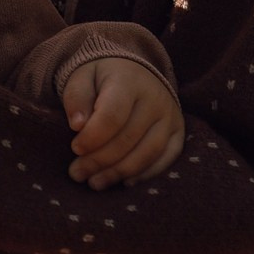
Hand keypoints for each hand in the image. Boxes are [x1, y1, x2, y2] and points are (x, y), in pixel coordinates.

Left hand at [64, 57, 183, 189]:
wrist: (133, 71)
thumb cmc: (102, 78)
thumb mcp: (82, 77)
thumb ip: (76, 98)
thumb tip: (76, 125)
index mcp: (128, 81)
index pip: (112, 116)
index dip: (93, 138)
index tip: (75, 149)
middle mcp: (155, 98)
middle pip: (128, 139)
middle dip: (99, 161)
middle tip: (77, 173)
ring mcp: (170, 116)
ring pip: (148, 152)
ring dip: (119, 172)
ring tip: (95, 182)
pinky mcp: (178, 131)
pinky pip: (166, 158)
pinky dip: (146, 174)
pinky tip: (124, 182)